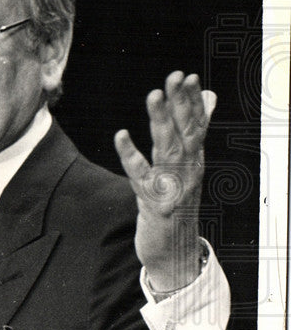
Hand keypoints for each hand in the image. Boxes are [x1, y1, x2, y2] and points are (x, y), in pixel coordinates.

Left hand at [114, 72, 215, 292]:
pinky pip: (140, 176)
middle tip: (174, 76)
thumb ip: (195, 132)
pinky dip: (130, 154)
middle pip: (186, 132)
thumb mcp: (188, 168)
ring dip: (160, 121)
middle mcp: (188, 171)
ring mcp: (173, 187)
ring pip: (167, 148)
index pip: (197, 126)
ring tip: (152, 95)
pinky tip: (121, 135)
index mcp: (195, 161)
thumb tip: (209, 98)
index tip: (187, 76)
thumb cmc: (178, 206)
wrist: (176, 254)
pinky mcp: (154, 203)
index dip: (192, 101)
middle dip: (180, 103)